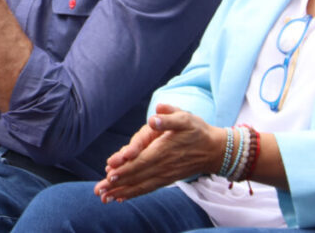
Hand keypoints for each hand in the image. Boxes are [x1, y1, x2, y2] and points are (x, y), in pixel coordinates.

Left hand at [94, 104, 223, 202]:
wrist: (214, 150)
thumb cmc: (197, 131)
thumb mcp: (186, 118)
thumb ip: (169, 117)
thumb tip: (154, 119)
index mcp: (164, 150)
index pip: (142, 160)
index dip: (126, 167)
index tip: (110, 172)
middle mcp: (163, 165)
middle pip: (137, 176)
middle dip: (117, 183)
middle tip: (99, 190)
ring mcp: (165, 175)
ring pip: (141, 185)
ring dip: (121, 192)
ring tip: (104, 198)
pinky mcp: (166, 179)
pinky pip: (148, 188)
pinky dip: (133, 193)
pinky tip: (120, 198)